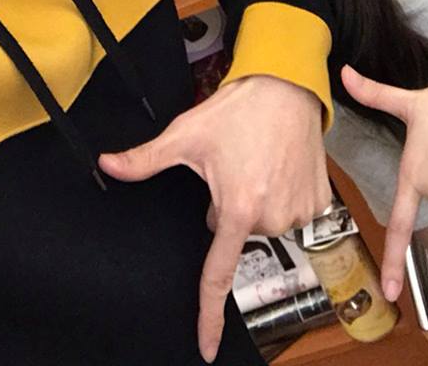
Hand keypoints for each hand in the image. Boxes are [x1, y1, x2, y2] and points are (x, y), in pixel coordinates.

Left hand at [98, 75, 330, 362]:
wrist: (287, 88)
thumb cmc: (238, 110)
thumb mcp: (186, 134)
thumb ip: (145, 159)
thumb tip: (107, 165)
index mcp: (237, 208)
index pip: (218, 274)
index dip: (209, 315)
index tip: (207, 347)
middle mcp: (271, 217)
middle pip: (235, 232)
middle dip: (228, 207)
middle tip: (232, 168)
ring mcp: (299, 212)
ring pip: (263, 222)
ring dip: (256, 200)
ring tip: (256, 161)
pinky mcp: (320, 204)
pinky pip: (291, 213)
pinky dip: (282, 195)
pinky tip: (277, 166)